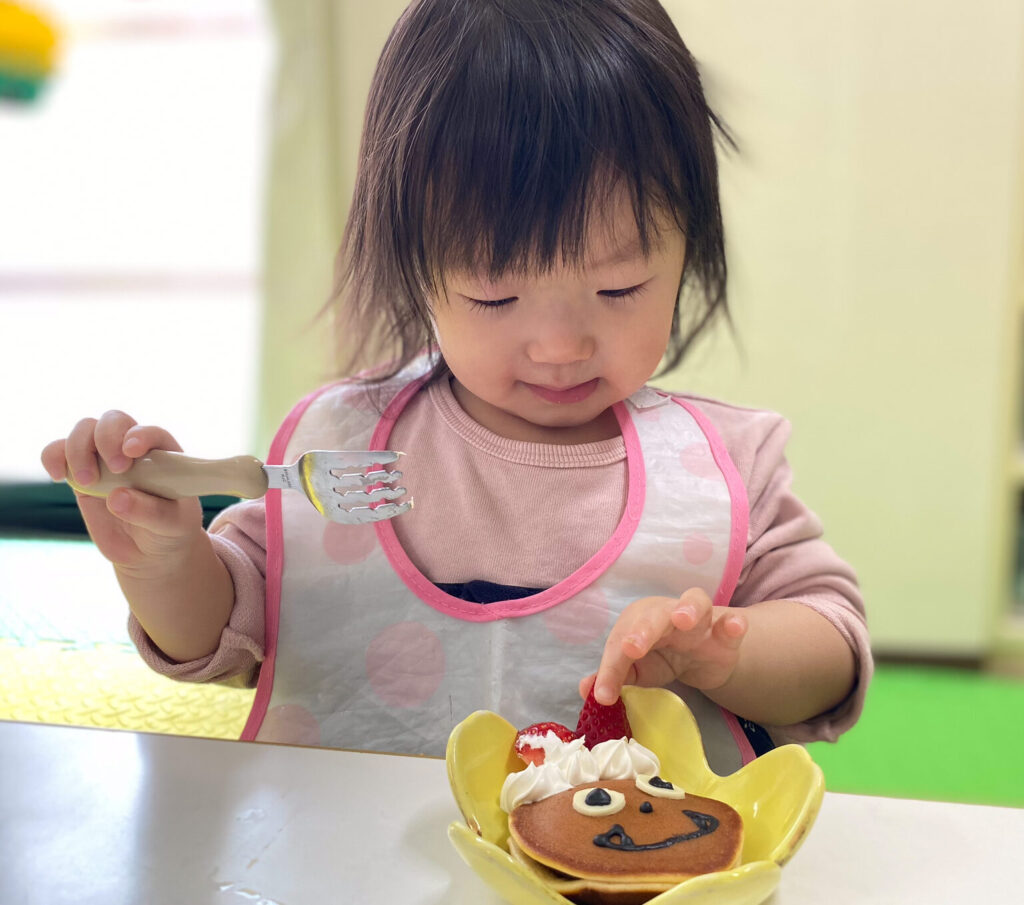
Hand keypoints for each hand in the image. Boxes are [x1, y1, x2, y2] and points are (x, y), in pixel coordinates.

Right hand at [40, 410, 204, 571]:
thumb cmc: (170, 530)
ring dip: (79, 449)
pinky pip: (58, 452)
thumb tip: (116, 497)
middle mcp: (132, 450)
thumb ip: (149, 511)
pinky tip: (59, 475)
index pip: (152, 433)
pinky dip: (53, 456)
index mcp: (163, 455)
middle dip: (107, 438)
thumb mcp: (171, 525)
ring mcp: (104, 459)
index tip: (131, 451)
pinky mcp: (80, 473)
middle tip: (116, 469)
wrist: (148, 551)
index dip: (140, 435)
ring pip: (84, 430)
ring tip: (88, 482)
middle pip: (114, 421)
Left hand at [581, 588, 747, 705]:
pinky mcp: (725, 633)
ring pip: (695, 602)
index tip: (604, 694)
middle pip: (655, 614)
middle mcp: (666, 614)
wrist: (704, 657)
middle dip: (643, 629)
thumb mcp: (636, 670)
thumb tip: (587, 690)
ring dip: (688, 609)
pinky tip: (733, 627)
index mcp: (638, 621)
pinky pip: (732, 621)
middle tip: (631, 648)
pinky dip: (733, 622)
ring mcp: (699, 620)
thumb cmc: (661, 656)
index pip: (621, 641)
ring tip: (684, 621)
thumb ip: (613, 676)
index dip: (611, 667)